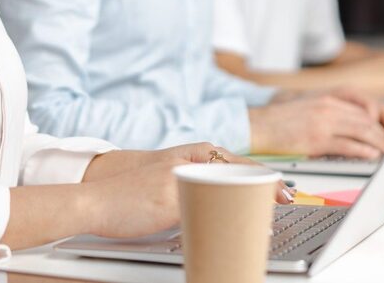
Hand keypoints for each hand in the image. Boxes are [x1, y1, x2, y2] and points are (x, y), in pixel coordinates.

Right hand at [86, 145, 291, 238]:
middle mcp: (190, 160)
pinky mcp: (169, 198)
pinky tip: (238, 230)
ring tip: (269, 220)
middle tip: (288, 203)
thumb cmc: (132, 192)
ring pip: (228, 190)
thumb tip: (229, 197)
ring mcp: (181, 177)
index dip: (268, 178)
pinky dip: (225, 221)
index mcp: (193, 152)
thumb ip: (197, 180)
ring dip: (251, 207)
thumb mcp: (170, 177)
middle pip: (241, 173)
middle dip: (267, 190)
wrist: (95, 197)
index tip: (287, 192)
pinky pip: (205, 210)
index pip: (241, 162)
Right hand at [249, 92, 383, 158]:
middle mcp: (329, 105)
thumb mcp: (310, 104)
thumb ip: (334, 110)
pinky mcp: (315, 138)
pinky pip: (347, 144)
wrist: (256, 124)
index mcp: (329, 96)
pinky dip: (363, 150)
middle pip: (369, 118)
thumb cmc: (280, 119)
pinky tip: (371, 156)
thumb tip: (360, 125)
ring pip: (363, 130)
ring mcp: (323, 121)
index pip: (368, 103)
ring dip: (381, 143)